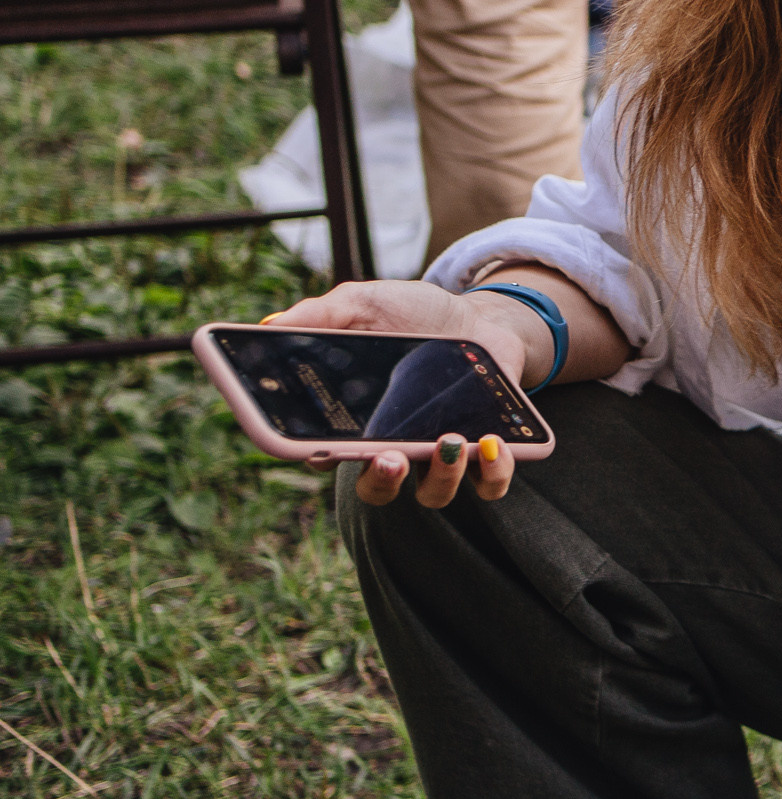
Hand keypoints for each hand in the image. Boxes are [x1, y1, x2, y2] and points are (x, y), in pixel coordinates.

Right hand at [261, 280, 538, 507]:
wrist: (481, 317)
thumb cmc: (415, 314)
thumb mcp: (367, 304)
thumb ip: (324, 314)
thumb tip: (270, 325)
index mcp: (354, 419)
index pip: (322, 453)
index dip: (314, 457)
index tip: (315, 448)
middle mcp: (394, 445)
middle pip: (376, 487)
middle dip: (381, 480)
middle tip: (388, 458)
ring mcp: (440, 454)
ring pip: (433, 493)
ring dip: (441, 476)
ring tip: (451, 441)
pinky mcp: (486, 452)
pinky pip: (489, 484)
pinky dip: (494, 473)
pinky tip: (494, 445)